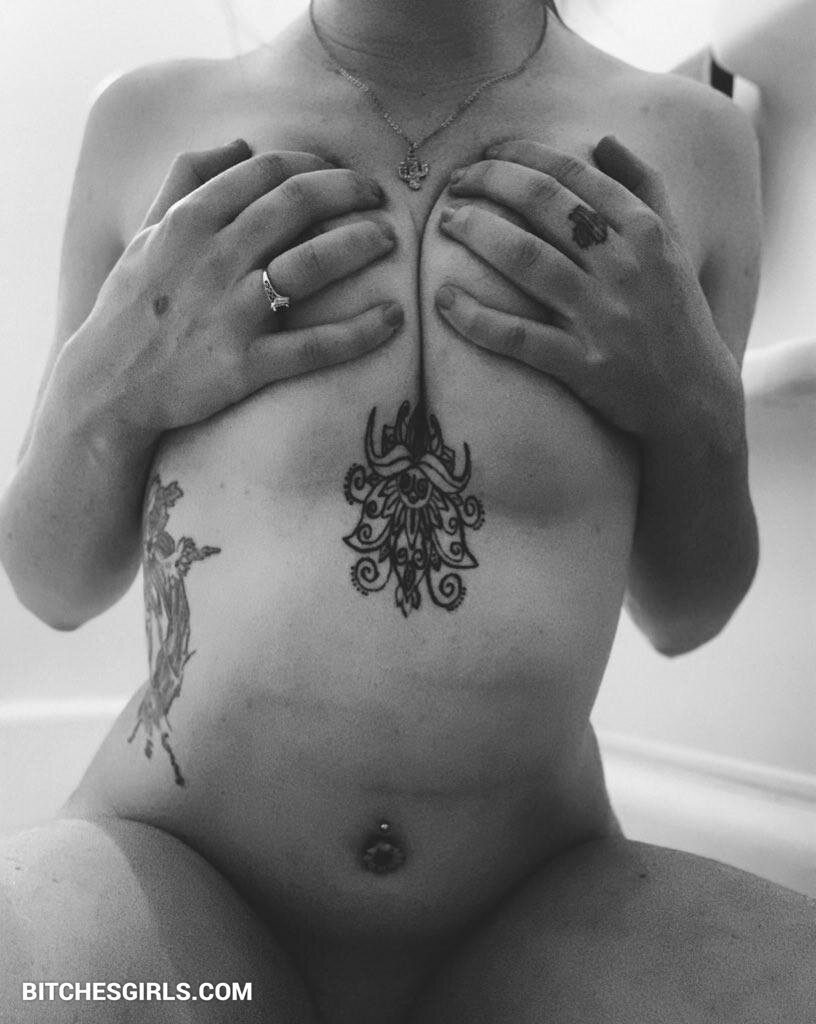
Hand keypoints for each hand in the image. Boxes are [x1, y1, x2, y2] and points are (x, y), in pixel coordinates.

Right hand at [62, 140, 401, 436]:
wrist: (108, 386)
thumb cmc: (132, 306)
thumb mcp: (146, 233)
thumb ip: (186, 181)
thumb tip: (241, 144)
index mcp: (189, 221)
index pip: (266, 170)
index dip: (315, 165)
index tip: (340, 175)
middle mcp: (213, 258)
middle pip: (298, 203)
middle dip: (349, 192)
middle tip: (378, 199)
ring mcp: (232, 312)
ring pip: (313, 264)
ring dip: (362, 244)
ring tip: (389, 241)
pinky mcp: (247, 365)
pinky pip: (316, 345)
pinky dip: (361, 331)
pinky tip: (394, 318)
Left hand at [435, 136, 742, 450]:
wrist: (694, 398)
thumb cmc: (676, 316)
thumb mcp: (674, 245)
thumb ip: (645, 187)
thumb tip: (603, 141)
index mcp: (645, 230)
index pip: (572, 173)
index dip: (519, 156)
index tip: (486, 155)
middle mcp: (625, 267)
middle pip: (543, 203)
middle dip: (489, 182)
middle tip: (454, 185)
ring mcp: (602, 317)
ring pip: (526, 259)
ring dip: (477, 232)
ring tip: (446, 223)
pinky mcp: (583, 366)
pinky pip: (519, 337)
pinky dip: (477, 318)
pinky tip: (443, 301)